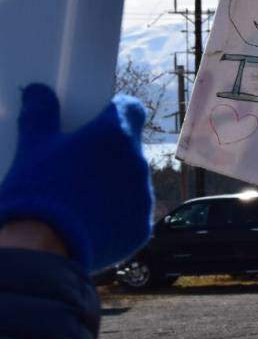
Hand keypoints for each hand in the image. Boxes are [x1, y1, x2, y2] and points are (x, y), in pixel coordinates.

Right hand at [0, 84, 152, 271]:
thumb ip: (39, 114)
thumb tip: (38, 91)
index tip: (97, 120)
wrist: (44, 246)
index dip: (115, 111)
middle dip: (108, 154)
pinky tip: (88, 222)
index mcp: (115, 134)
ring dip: (113, 186)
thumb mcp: (33, 145)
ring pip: (132, 182)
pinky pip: (131, 215)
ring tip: (78, 198)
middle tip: (76, 166)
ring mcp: (143, 197)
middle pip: (128, 149)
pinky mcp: (142, 227)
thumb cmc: (38, 189)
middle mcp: (138, 162)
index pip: (131, 109)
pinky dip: (115, 216)